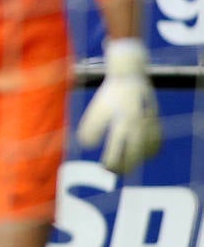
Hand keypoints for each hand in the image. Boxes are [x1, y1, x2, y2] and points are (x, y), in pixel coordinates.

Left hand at [76, 38, 161, 173]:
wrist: (130, 74)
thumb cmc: (110, 94)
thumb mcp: (97, 109)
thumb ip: (91, 128)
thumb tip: (87, 146)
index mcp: (122, 121)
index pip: (118, 149)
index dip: (112, 161)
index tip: (105, 167)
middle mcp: (139, 124)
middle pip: (135, 153)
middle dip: (126, 165)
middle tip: (115, 172)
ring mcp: (150, 123)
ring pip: (149, 149)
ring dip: (139, 160)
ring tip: (127, 165)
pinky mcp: (156, 120)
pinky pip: (157, 141)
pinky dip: (151, 151)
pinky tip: (142, 155)